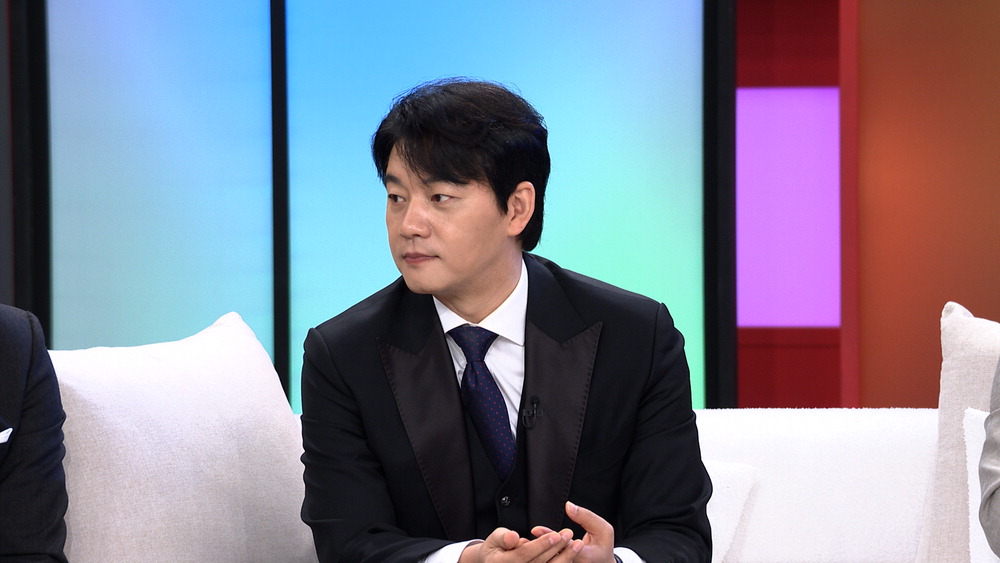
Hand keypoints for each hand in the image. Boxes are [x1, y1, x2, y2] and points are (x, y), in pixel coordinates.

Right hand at [459, 526, 574, 562]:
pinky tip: (572, 553)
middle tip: (569, 534)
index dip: (541, 545)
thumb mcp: (494, 539)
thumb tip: (514, 537)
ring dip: (565, 557)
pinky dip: (563, 562)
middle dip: (557, 548)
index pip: (525, 554)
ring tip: (577, 543)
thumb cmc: (495, 548)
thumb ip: (503, 537)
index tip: (555, 534)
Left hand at [533, 502, 614, 562]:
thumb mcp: (602, 529)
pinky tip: (528, 546)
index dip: (549, 539)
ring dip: (535, 551)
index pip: (564, 548)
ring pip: (548, 560)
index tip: (536, 529)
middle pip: (552, 556)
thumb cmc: (603, 545)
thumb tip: (568, 506)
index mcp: (584, 557)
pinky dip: (539, 555)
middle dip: (537, 545)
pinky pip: (548, 561)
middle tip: (525, 534)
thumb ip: (586, 517)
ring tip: (522, 540)